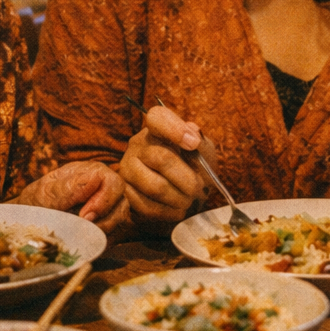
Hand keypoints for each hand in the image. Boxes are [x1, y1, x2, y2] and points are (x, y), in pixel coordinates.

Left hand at [17, 162, 129, 232]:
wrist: (30, 223)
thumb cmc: (36, 203)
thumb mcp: (45, 195)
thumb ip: (69, 188)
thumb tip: (95, 178)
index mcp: (90, 172)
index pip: (112, 182)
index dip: (103, 200)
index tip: (84, 216)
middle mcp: (103, 188)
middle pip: (122, 202)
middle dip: (106, 219)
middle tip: (83, 227)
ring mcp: (108, 207)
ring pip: (121, 220)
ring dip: (103, 231)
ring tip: (80, 235)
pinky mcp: (107, 226)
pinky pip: (114, 235)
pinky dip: (100, 240)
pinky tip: (83, 240)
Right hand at [119, 105, 217, 225]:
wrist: (183, 196)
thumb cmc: (194, 170)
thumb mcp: (204, 154)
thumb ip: (201, 144)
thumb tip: (193, 133)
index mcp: (157, 130)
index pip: (157, 118)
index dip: (174, 129)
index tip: (193, 144)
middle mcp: (137, 145)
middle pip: (161, 158)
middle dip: (187, 179)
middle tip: (199, 189)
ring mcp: (126, 169)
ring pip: (155, 186)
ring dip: (179, 198)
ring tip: (189, 201)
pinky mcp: (125, 193)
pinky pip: (146, 206)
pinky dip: (168, 212)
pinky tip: (177, 210)